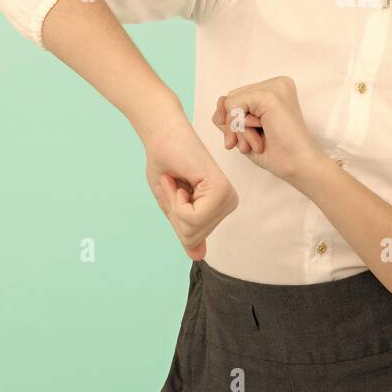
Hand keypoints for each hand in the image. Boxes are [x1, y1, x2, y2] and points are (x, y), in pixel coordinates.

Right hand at [140, 106, 238, 259]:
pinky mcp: (220, 189)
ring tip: (177, 180)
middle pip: (193, 235)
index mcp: (220, 207)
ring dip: (174, 204)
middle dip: (174, 212)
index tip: (174, 190)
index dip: (173, 218)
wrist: (163, 135)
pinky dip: (176, 200)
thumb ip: (186, 229)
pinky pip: (192, 216)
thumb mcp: (173, 206)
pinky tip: (180, 179)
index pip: (194, 239)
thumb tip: (199, 256)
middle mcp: (229, 203)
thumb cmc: (166, 164)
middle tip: (174, 183)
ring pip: (192, 227)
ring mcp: (226, 197)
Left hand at [211, 76, 323, 183]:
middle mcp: (277, 83)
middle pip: (231, 98)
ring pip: (230, 103)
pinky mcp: (270, 96)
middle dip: (234, 127)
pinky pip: (233, 106)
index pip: (236, 99)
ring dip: (238, 130)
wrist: (299, 166)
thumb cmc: (278, 153)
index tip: (247, 144)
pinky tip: (258, 139)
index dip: (235, 124)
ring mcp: (275, 87)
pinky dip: (240, 128)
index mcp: (275, 89)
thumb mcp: (246, 131)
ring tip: (257, 144)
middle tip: (251, 145)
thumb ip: (230, 115)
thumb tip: (220, 101)